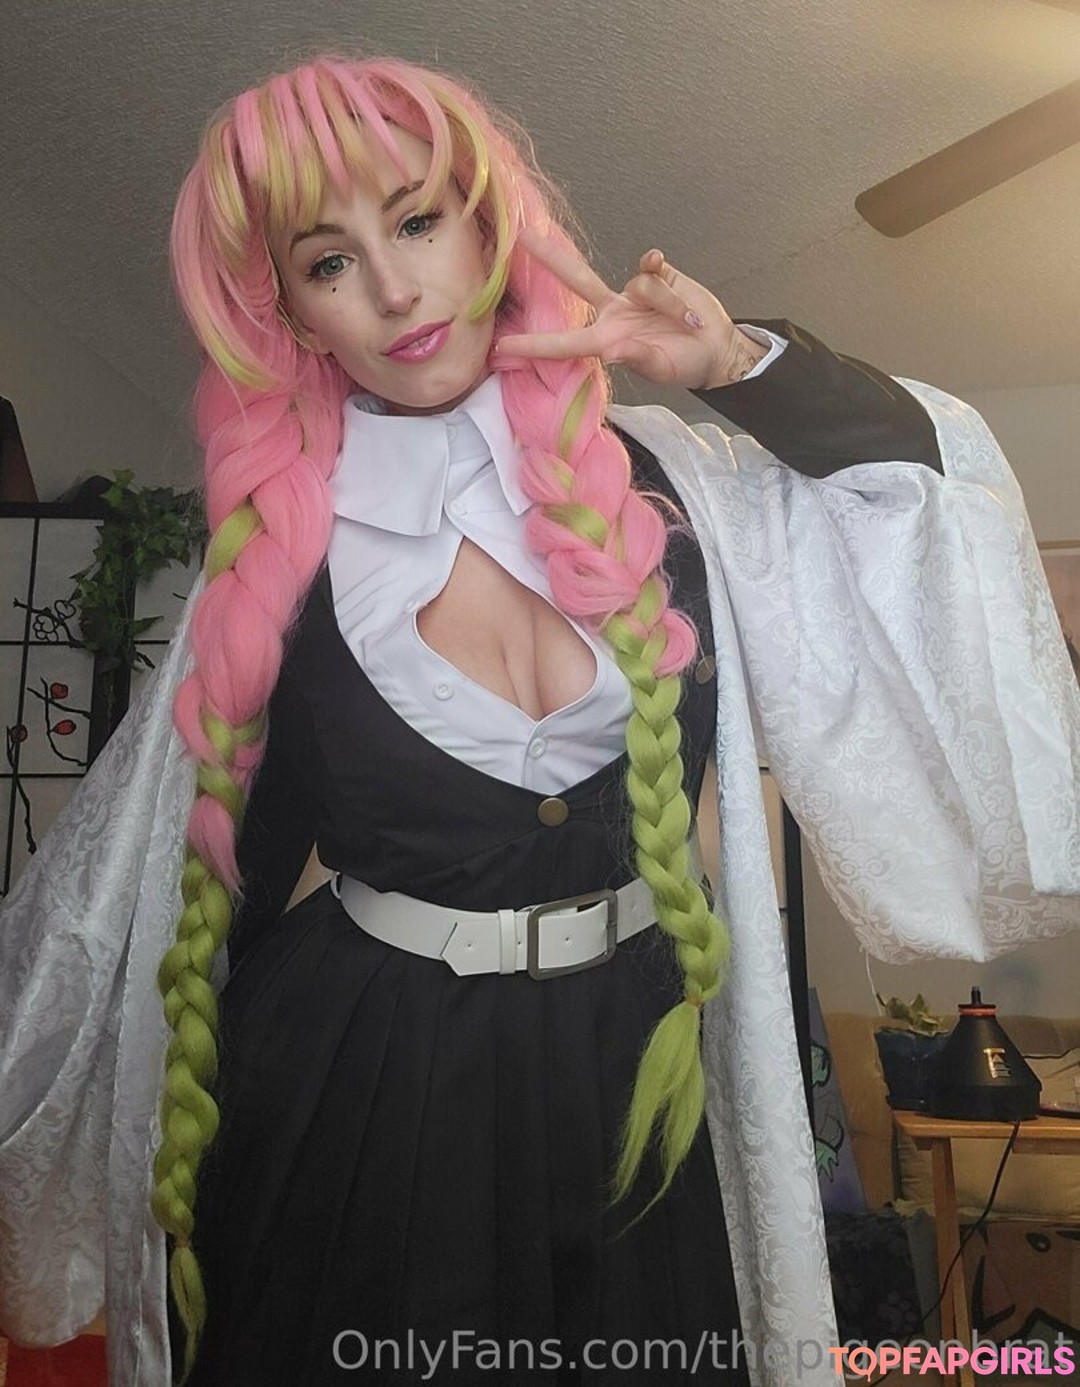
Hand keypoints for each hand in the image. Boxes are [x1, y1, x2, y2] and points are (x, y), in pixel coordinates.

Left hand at [495, 228, 766, 388]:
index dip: (534, 345)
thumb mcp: (662, 369)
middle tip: (518, 235)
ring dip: (667, 303)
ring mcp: (633, 293)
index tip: (502, 348)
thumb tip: (613, 352)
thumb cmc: (685, 365)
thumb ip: (638, 358)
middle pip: (575, 279)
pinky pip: (652, 267)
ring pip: (639, 283)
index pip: (564, 342)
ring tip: (687, 323)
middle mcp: (613, 313)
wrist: (717, 349)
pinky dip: (665, 275)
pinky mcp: (658, 275)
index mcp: (607, 340)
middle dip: (548, 256)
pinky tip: (675, 286)